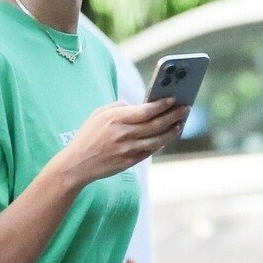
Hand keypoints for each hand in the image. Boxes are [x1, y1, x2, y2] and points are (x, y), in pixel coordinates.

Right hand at [51, 97, 188, 186]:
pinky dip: (161, 143)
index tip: (174, 99)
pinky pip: (150, 151)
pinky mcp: (129, 162)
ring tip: (180, 123)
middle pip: (156, 124)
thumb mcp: (98, 115)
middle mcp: (123, 134)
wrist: (76, 164)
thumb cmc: (88, 136)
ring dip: (172, 131)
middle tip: (186, 108)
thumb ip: (119, 107)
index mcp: (115, 119)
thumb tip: (140, 105)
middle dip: (174, 115)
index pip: (146, 110)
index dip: (162, 104)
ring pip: (157, 140)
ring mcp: (127, 150)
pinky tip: (167, 137)